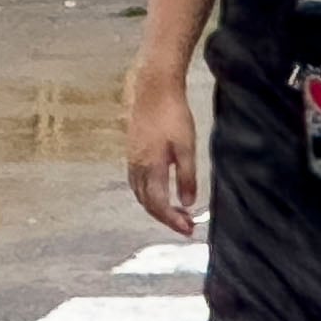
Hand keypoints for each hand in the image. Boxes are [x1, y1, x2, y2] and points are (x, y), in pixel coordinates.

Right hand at [122, 57, 199, 238]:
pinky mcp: (132, 152)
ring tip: (176, 214)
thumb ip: (186, 176)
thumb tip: (187, 202)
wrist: (153, 90)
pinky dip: (149, 195)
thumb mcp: (186, 147)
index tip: (188, 230)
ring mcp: (132, 160)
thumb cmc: (173, 115)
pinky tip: (160, 193)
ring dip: (156, 207)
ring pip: (140, 194)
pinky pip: (137, 183)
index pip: (158, 205)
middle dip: (165, 218)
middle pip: (147, 203)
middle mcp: (137, 168)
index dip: (172, 221)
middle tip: (186, 225)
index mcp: (150, 168)